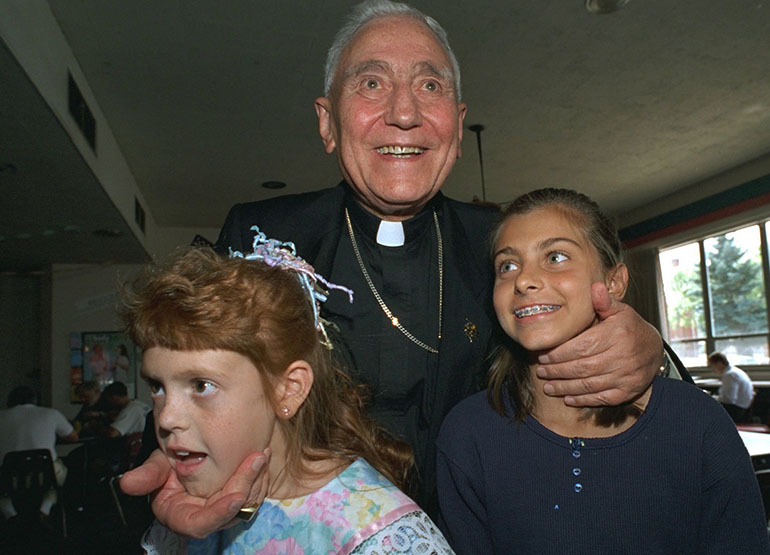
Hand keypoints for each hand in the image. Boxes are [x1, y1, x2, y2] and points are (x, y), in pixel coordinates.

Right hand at [120, 448, 270, 537]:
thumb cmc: (170, 464)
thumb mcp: (157, 466)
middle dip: (247, 484)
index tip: (237, 497)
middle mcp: (206, 517)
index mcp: (183, 516)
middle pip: (232, 510)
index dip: (219, 513)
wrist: (186, 455)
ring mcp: (225, 509)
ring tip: (263, 452)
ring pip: (249, 502)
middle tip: (257, 457)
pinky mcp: (239, 498)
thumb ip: (147, 475)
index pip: (202, 525)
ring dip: (258, 478)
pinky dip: (261, 475)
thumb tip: (127, 483)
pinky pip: (256, 492)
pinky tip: (264, 455)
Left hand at [536, 282, 661, 405]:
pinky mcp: (628, 391)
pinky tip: (568, 398)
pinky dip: (583, 400)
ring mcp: (626, 376)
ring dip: (565, 387)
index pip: (582, 346)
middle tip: (541, 371)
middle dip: (558, 371)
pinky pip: (602, 398)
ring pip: (590, 385)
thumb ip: (604, 302)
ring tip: (548, 386)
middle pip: (583, 367)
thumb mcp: (620, 311)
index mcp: (616, 335)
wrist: (654, 350)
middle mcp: (622, 357)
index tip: (543, 356)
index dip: (560, 353)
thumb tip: (594, 287)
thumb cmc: (630, 327)